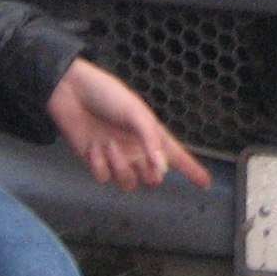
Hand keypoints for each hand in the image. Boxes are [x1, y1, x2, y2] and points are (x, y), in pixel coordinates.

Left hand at [45, 57, 212, 192]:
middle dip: (147, 173)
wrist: (70, 92)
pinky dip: (99, 164)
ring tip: (109, 145)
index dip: (192, 169)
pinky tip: (93, 146)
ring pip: (128, 182)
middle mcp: (136, 149)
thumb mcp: (135, 113)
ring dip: (119, 167)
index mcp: (151, 134)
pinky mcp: (95, 161)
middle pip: (152, 179)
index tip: (206, 182)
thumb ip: (151, 142)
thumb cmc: (106, 95)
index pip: (177, 156)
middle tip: (138, 158)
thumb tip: (163, 170)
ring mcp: (116, 156)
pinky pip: (103, 177)